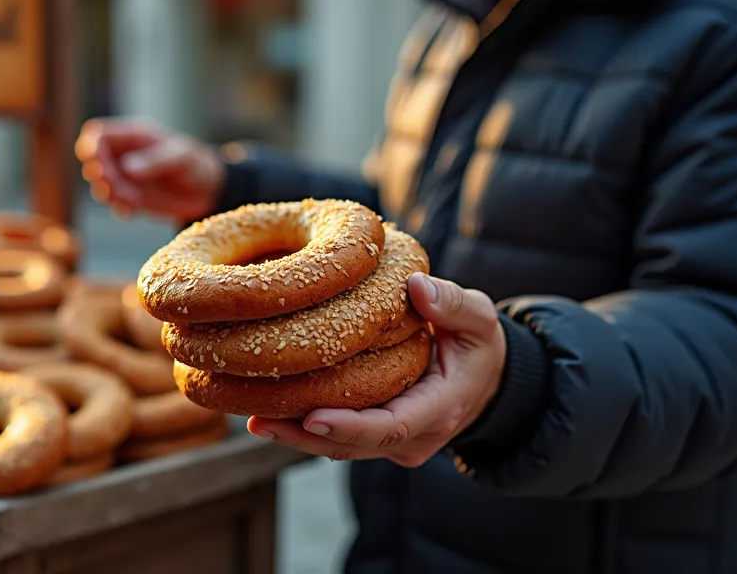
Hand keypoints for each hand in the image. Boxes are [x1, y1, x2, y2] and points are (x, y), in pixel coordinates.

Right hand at [74, 117, 223, 221]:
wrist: (208, 189)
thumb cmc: (195, 163)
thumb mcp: (180, 157)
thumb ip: (154, 161)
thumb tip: (127, 168)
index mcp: (133, 137)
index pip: (98, 134)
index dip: (91, 146)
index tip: (96, 160)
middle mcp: (124, 156)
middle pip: (93, 160)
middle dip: (99, 174)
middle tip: (114, 186)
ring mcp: (126, 178)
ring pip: (100, 184)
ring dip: (108, 193)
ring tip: (130, 201)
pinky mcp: (131, 198)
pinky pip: (114, 202)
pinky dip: (118, 207)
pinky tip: (130, 212)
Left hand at [248, 272, 506, 466]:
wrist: (484, 379)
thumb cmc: (477, 344)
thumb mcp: (478, 319)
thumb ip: (453, 304)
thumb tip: (417, 287)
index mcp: (439, 411)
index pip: (392, 428)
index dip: (350, 426)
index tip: (312, 418)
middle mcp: (414, 438)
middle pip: (355, 446)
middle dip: (306, 436)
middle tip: (260, 421)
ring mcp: (392, 444)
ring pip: (339, 449)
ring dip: (295, 437)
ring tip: (252, 420)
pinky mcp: (373, 437)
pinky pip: (336, 438)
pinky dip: (302, 427)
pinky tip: (264, 409)